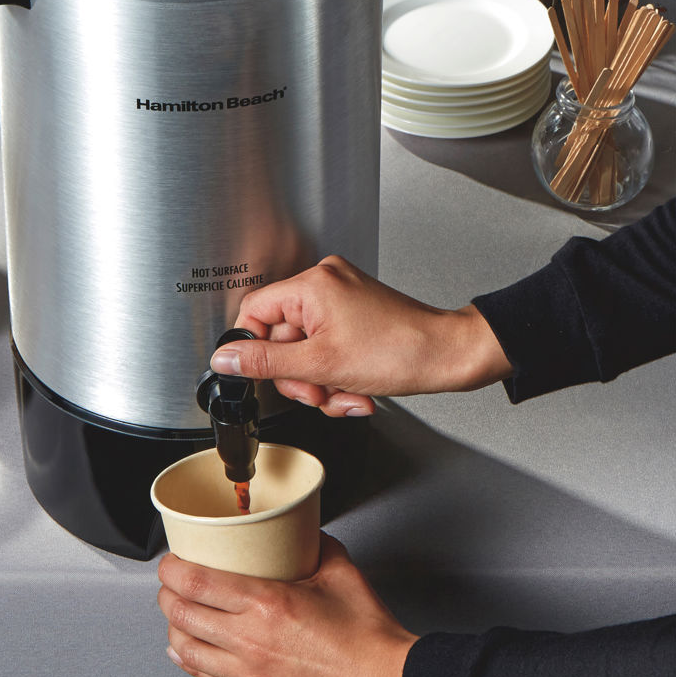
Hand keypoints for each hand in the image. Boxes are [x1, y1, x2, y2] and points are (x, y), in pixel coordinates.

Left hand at [157, 533, 417, 676]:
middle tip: (169, 585)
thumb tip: (301, 533)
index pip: (195, 582)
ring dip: (174, 630)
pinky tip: (191, 653)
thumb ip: (313, 545)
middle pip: (181, 615)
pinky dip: (192, 663)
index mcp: (267, 603)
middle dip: (166, 596)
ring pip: (188, 651)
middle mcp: (252, 641)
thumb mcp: (339, 572)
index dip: (171, 570)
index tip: (170, 562)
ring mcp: (253, 676)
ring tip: (177, 617)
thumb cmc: (370, 639)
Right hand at [209, 255, 510, 414]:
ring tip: (344, 392)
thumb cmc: (401, 351)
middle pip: (280, 336)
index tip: (264, 373)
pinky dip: (335, 373)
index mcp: (311, 285)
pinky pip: (326, 347)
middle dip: (298, 375)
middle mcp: (324, 283)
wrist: (449, 356)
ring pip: (304, 349)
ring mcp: (341, 298)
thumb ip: (266, 362)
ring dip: (320, 381)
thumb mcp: (320, 365)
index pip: (255, 312)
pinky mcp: (354, 314)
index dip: (255, 349)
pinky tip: (354, 388)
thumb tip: (226, 359)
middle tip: (317, 391)